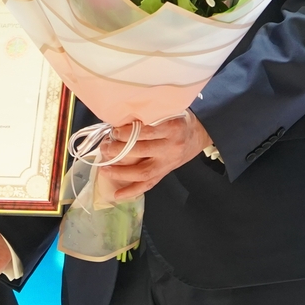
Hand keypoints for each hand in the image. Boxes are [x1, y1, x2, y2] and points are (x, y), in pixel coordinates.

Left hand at [96, 110, 211, 201]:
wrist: (200, 134)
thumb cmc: (179, 118)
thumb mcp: (168, 110)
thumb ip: (149, 115)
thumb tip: (119, 118)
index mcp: (172, 127)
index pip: (146, 131)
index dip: (127, 132)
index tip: (113, 130)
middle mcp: (171, 146)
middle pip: (141, 151)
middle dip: (118, 151)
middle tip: (104, 147)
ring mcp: (168, 162)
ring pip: (143, 172)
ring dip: (121, 172)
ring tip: (104, 168)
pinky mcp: (166, 172)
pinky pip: (149, 184)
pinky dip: (132, 191)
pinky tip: (117, 195)